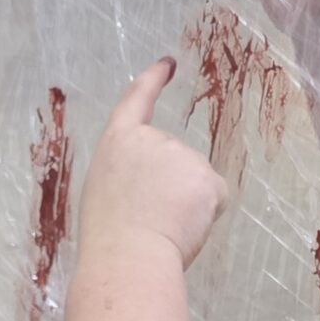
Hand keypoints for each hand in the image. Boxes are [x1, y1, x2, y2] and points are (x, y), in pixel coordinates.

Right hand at [77, 59, 231, 267]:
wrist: (127, 257)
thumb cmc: (108, 236)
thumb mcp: (105, 191)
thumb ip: (129, 174)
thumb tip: (156, 185)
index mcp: (118, 141)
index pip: (137, 100)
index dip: (152, 80)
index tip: (167, 64)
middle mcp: (152, 139)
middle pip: (173, 160)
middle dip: (169, 188)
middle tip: (149, 218)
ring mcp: (182, 155)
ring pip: (195, 182)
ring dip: (186, 204)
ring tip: (161, 226)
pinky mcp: (207, 178)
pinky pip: (214, 197)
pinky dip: (206, 214)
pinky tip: (184, 227)